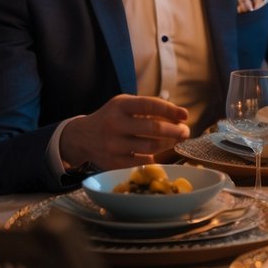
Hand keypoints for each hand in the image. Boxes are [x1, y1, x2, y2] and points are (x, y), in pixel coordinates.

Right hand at [61, 94, 190, 168]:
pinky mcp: (113, 163)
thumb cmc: (111, 118)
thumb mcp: (124, 105)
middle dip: (175, 130)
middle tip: (185, 131)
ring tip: (176, 140)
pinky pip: (142, 161)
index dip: (171, 110)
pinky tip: (158, 152)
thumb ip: (148, 107)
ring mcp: (113, 145)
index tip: (185, 115)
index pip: (151, 105)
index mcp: (120, 106)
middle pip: (154, 129)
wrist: (81, 138)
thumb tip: (180, 116)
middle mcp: (115, 124)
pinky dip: (154, 157)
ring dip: (169, 144)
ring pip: (151, 147)